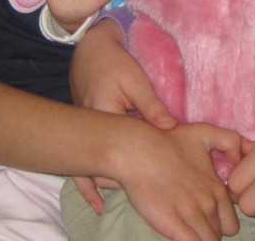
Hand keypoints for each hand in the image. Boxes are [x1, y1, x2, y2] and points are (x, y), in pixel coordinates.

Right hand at [68, 17, 177, 219]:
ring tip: (138, 202)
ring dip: (112, 185)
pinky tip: (97, 205)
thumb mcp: (136, 80)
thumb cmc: (114, 63)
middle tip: (155, 198)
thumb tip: (171, 128)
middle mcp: (91, 132)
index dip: (143, 169)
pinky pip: (83, 166)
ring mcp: (85, 136)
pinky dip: (89, 185)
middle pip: (107, 169)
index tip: (164, 181)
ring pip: (95, 171)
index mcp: (105, 116)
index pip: (123, 153)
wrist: (89, 50)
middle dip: (128, 183)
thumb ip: (151, 105)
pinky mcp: (85, 136)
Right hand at [116, 122, 243, 240]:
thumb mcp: (205, 133)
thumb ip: (230, 142)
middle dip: (208, 232)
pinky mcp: (172, 226)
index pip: (231, 223)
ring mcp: (191, 216)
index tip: (207, 218)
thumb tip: (239, 161)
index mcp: (217, 188)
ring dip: (198, 238)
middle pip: (217, 235)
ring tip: (185, 228)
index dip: (219, 224)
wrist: (138, 151)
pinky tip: (179, 234)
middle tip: (193, 222)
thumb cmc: (169, 142)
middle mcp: (208, 205)